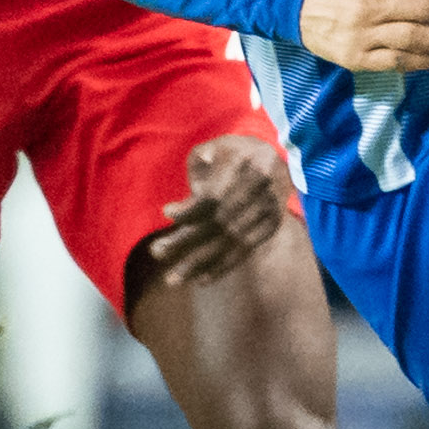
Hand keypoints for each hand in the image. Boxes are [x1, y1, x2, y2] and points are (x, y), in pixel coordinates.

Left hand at [144, 133, 292, 287]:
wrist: (272, 157)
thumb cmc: (230, 153)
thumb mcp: (213, 148)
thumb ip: (200, 166)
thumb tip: (193, 198)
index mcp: (245, 161)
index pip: (215, 194)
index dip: (190, 208)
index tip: (167, 214)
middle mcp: (261, 186)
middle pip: (219, 222)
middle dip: (186, 240)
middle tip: (156, 252)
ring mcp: (270, 208)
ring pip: (230, 241)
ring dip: (200, 262)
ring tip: (172, 279)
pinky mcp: (273, 224)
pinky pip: (245, 250)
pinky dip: (222, 266)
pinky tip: (200, 279)